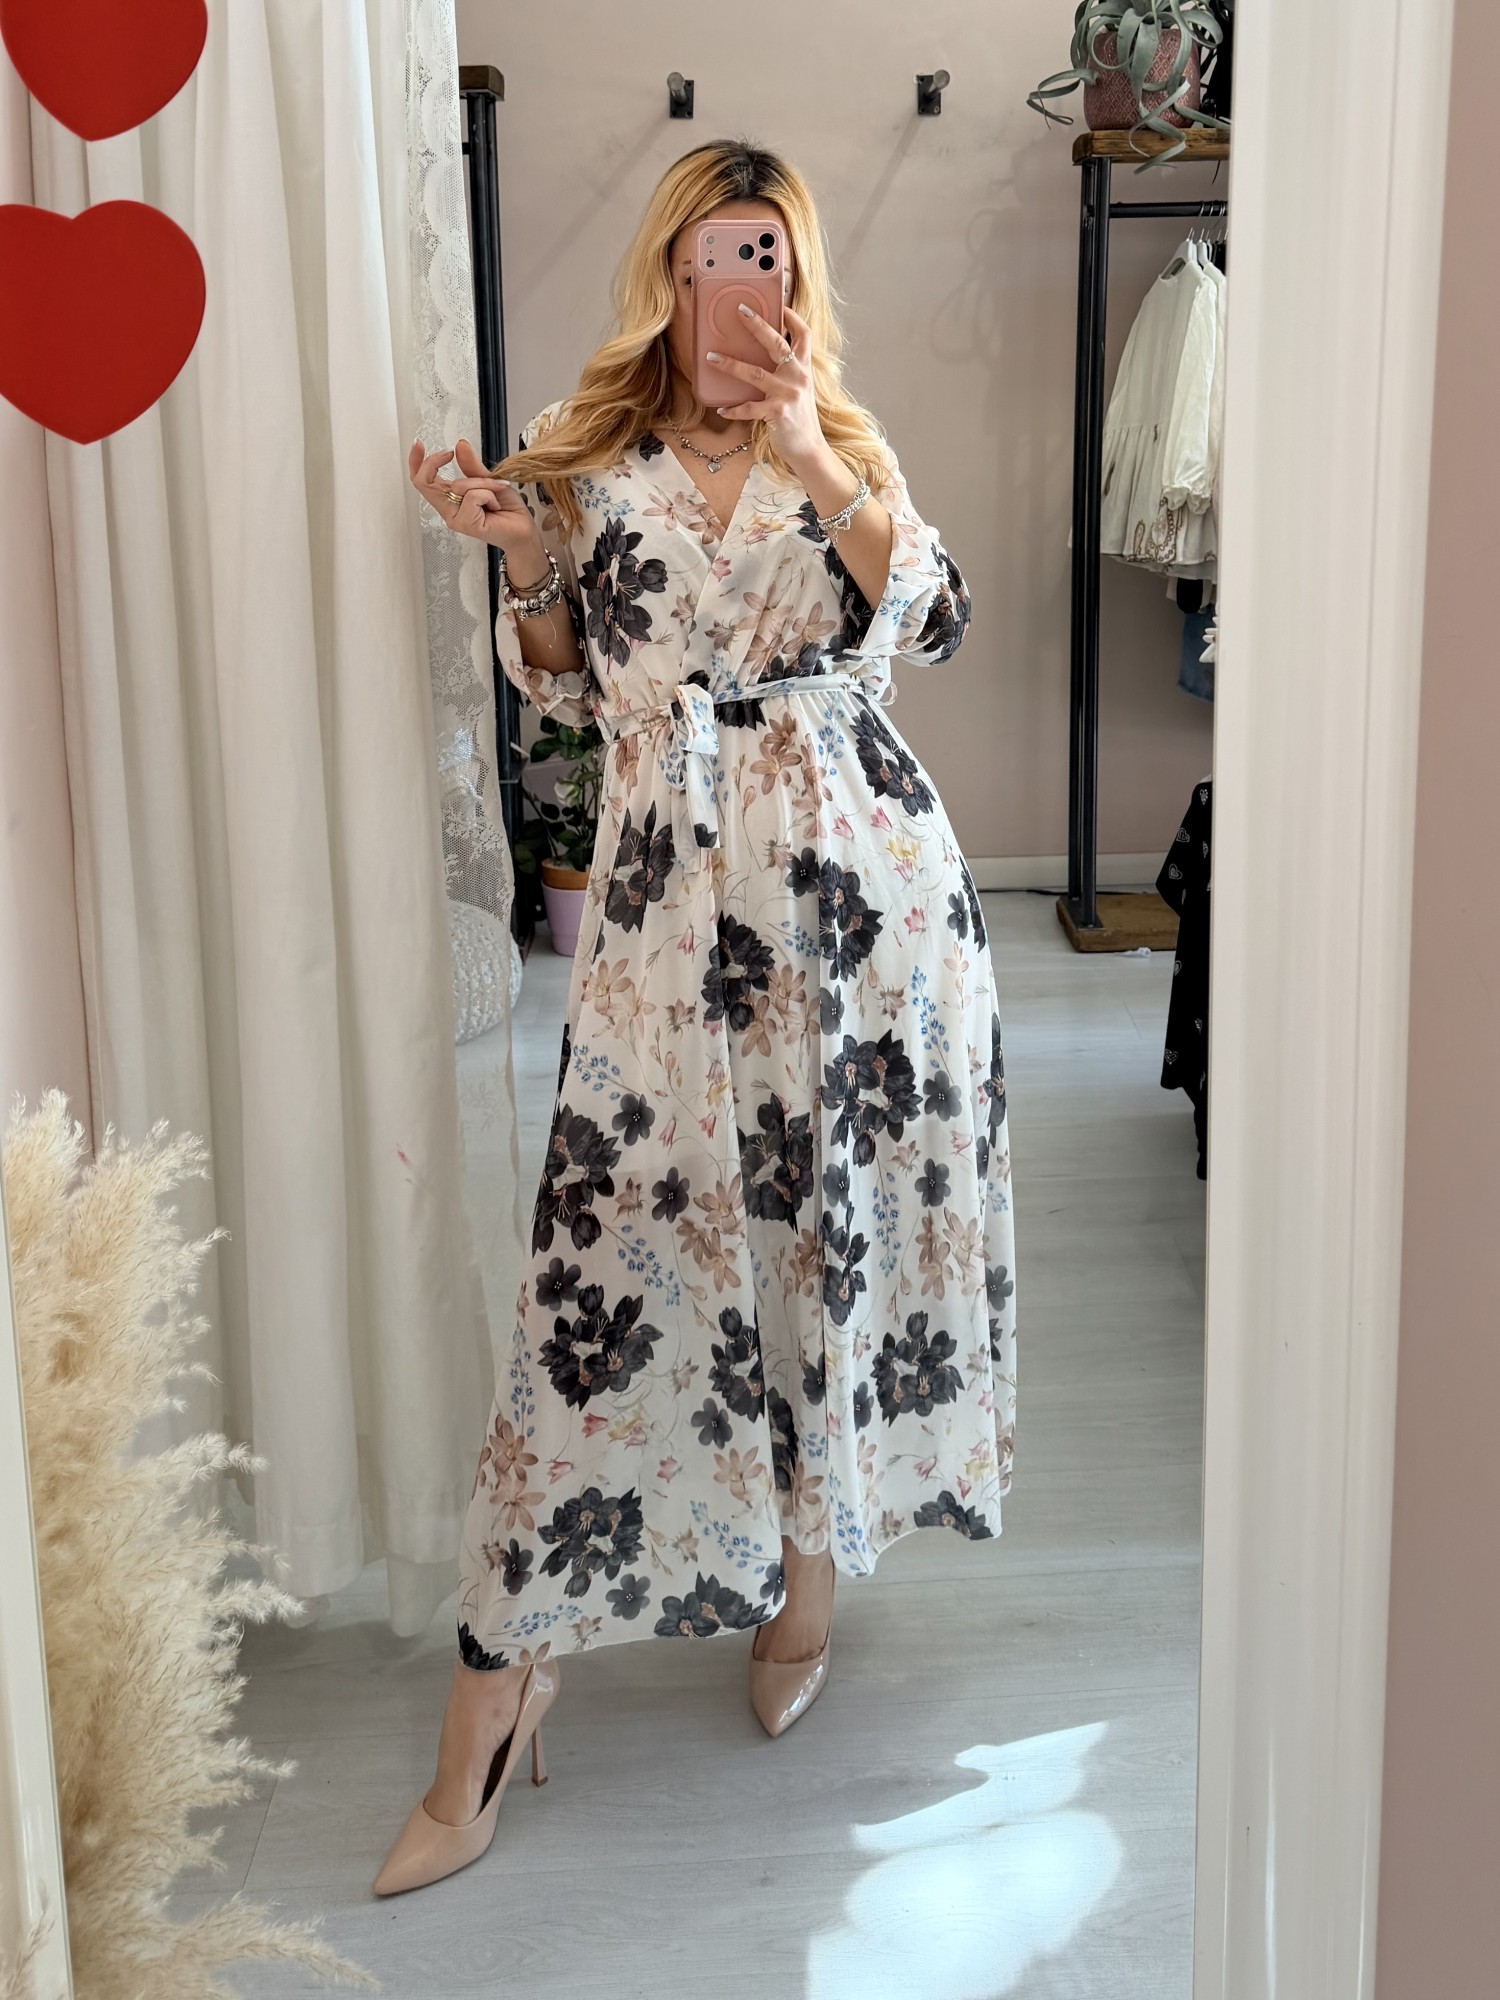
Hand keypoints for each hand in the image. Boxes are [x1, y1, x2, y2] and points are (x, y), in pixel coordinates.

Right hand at [407, 436, 540, 561]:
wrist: (524, 529)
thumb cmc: (506, 509)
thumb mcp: (487, 480)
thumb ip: (471, 466)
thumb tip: (459, 445)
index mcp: (449, 499)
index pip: (422, 482)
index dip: (415, 462)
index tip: (419, 443)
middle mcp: (448, 510)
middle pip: (425, 483)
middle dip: (435, 462)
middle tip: (449, 452)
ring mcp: (455, 519)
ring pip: (458, 486)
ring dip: (482, 483)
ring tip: (496, 492)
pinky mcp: (467, 524)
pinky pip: (473, 496)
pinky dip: (488, 494)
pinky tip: (496, 506)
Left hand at [707, 303, 822, 466]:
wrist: (810, 450)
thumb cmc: (800, 420)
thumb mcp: (799, 391)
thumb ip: (787, 374)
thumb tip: (763, 361)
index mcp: (804, 369)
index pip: (804, 335)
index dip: (792, 318)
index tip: (780, 305)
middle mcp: (798, 377)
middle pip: (777, 343)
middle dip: (758, 325)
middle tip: (740, 310)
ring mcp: (788, 394)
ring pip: (755, 373)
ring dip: (730, 364)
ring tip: (711, 357)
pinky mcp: (777, 413)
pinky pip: (749, 408)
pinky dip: (734, 409)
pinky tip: (722, 410)